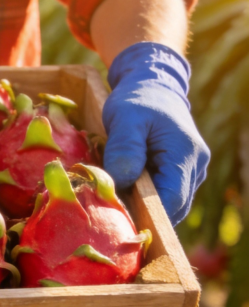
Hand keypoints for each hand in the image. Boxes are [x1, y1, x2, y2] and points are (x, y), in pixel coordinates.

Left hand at [102, 42, 208, 225]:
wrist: (151, 84)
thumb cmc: (137, 99)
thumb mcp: (125, 118)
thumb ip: (124, 149)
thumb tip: (122, 182)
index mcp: (185, 155)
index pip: (172, 200)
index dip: (146, 216)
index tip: (118, 221)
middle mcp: (196, 167)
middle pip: (172, 207)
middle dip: (143, 215)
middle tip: (109, 217)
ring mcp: (191, 171)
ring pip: (168, 203)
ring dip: (143, 207)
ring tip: (113, 203)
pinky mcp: (180, 172)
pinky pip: (163, 194)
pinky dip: (144, 197)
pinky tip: (123, 193)